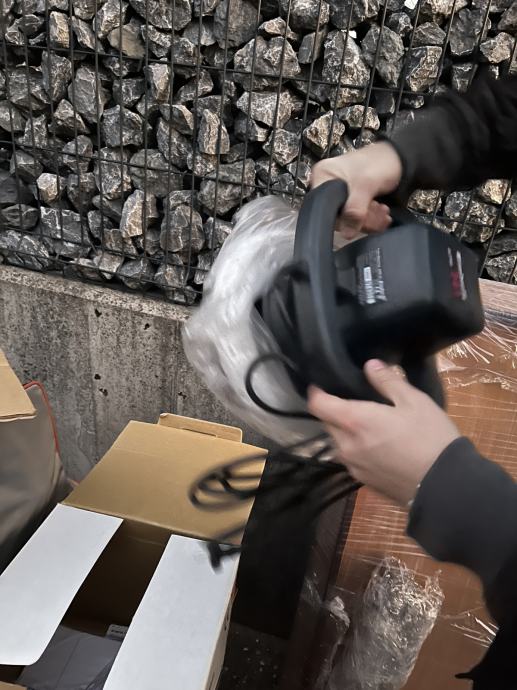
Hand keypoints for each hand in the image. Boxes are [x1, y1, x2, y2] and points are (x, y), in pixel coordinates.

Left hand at [308, 360, 459, 505]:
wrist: (446, 486)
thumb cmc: (431, 437)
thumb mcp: (414, 402)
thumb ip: (388, 381)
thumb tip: (369, 365)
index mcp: (354, 421)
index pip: (318, 404)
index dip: (317, 392)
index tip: (324, 384)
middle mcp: (346, 445)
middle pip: (327, 423)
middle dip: (335, 411)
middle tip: (356, 401)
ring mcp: (354, 467)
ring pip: (338, 443)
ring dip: (346, 432)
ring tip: (369, 424)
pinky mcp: (364, 482)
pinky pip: (351, 459)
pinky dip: (357, 449)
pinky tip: (379, 446)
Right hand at [310, 142, 402, 239]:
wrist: (400, 159)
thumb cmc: (381, 162)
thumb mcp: (366, 185)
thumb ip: (354, 210)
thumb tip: (346, 233)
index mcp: (323, 175)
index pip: (323, 206)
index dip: (340, 217)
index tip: (360, 218)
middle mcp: (328, 184)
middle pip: (337, 215)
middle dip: (359, 219)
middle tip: (375, 213)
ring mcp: (340, 194)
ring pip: (348, 218)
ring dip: (368, 220)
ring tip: (381, 211)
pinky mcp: (351, 200)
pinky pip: (356, 217)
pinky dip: (370, 219)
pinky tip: (380, 212)